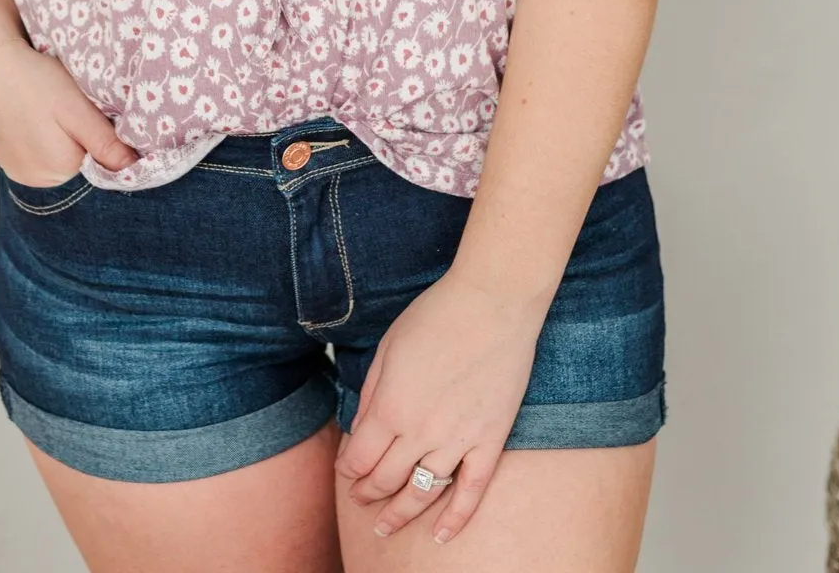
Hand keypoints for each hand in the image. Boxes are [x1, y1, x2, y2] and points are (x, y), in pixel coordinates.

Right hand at [0, 37, 141, 183]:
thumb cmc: (34, 80)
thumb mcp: (76, 107)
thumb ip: (105, 142)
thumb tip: (133, 168)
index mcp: (62, 168)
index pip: (101, 162)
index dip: (105, 137)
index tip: (96, 112)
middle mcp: (40, 180)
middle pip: (79, 164)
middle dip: (84, 139)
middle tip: (75, 107)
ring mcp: (20, 173)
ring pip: (59, 161)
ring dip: (63, 141)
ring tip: (53, 111)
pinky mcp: (8, 162)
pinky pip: (38, 159)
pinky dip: (43, 141)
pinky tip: (38, 118)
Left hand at [332, 265, 547, 546]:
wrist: (493, 302)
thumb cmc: (436, 315)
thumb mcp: (389, 347)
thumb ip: (372, 392)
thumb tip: (360, 428)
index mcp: (391, 406)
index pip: (359, 458)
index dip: (348, 470)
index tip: (346, 471)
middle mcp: (421, 431)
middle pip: (385, 480)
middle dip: (367, 493)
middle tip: (360, 499)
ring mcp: (458, 440)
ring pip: (422, 493)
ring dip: (400, 514)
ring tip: (385, 527)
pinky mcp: (490, 440)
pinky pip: (471, 492)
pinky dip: (456, 518)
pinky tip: (442, 536)